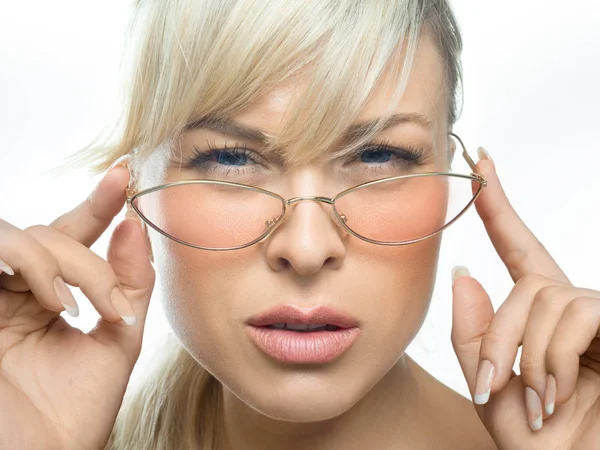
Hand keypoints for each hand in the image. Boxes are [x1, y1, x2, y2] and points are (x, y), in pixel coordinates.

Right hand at [0, 161, 154, 449]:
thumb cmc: (75, 411)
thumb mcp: (118, 339)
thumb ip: (129, 283)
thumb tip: (135, 224)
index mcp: (51, 297)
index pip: (73, 236)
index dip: (98, 202)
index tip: (126, 172)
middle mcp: (16, 291)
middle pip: (51, 235)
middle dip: (87, 260)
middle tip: (110, 305)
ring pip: (21, 237)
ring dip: (57, 260)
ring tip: (73, 305)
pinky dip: (30, 262)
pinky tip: (51, 299)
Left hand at [451, 150, 599, 449]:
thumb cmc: (542, 442)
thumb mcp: (492, 391)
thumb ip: (473, 338)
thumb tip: (463, 274)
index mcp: (540, 318)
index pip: (517, 249)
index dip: (498, 206)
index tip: (479, 164)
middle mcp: (573, 307)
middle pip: (526, 284)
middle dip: (500, 336)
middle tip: (495, 384)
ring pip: (547, 297)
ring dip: (528, 354)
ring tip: (538, 399)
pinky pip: (577, 313)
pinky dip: (555, 356)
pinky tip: (560, 394)